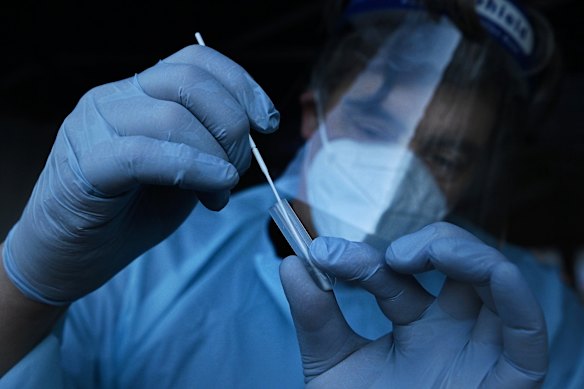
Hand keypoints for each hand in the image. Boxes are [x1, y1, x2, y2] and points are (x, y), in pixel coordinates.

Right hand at [3, 44, 278, 304]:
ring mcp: (91, 127)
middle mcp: (110, 98)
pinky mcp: (82, 165)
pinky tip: (215, 187)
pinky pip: (144, 153)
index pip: (194, 61)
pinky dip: (192, 168)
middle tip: (238, 169)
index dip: (241, 85)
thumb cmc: (127, 214)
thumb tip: (251, 135)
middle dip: (232, 126)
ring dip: (215, 155)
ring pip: (171, 116)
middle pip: (189, 82)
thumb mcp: (182, 173)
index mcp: (136, 93)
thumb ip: (209, 148)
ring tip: (219, 193)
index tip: (267, 122)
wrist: (67, 258)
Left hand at [280, 222, 547, 387]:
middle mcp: (450, 330)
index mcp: (413, 324)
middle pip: (458, 264)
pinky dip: (514, 293)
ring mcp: (480, 350)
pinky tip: (490, 273)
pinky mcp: (511, 377)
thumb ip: (315, 318)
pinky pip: (528, 329)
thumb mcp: (331, 369)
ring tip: (416, 255)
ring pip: (495, 281)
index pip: (394, 275)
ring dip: (464, 252)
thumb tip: (290, 263)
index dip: (360, 258)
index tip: (320, 253)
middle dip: (427, 242)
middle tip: (388, 256)